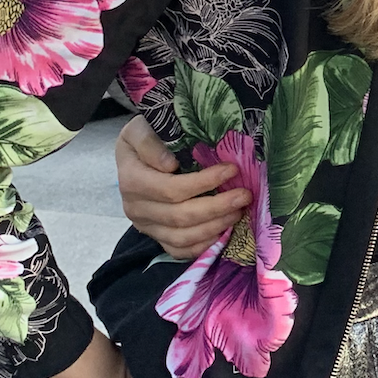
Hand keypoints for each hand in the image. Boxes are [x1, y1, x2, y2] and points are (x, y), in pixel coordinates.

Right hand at [115, 116, 246, 258]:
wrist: (133, 155)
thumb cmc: (145, 136)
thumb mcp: (140, 128)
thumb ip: (149, 142)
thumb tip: (168, 164)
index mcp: (132, 180)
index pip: (171, 189)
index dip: (204, 182)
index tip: (232, 170)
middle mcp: (136, 208)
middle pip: (180, 216)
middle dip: (217, 207)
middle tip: (245, 195)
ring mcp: (146, 225)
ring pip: (181, 237)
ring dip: (214, 226)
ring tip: (239, 211)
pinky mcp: (155, 236)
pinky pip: (178, 249)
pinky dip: (203, 244)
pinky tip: (224, 232)